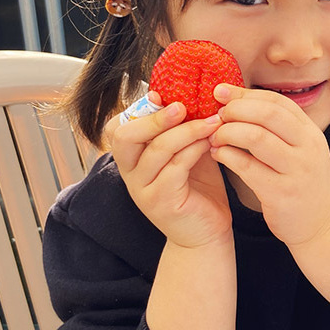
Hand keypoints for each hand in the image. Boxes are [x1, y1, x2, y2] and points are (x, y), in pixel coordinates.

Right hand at [107, 91, 231, 248]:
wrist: (207, 235)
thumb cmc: (198, 190)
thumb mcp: (187, 153)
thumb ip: (182, 130)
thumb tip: (193, 94)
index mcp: (132, 159)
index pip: (116, 127)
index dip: (137, 109)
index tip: (160, 96)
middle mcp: (130, 173)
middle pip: (125, 136)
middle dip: (155, 117)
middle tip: (183, 107)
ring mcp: (143, 189)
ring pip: (156, 149)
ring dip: (186, 131)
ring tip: (212, 121)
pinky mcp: (161, 202)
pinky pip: (175, 167)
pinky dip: (194, 150)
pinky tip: (211, 142)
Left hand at [208, 84, 329, 248]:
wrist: (324, 226)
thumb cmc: (304, 184)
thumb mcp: (301, 151)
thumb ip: (277, 129)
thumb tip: (238, 101)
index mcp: (310, 133)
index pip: (277, 102)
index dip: (246, 94)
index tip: (222, 92)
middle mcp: (307, 148)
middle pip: (268, 114)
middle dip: (237, 109)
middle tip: (218, 115)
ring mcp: (296, 171)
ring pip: (256, 138)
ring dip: (228, 133)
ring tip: (214, 137)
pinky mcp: (281, 193)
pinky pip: (248, 167)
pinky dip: (227, 157)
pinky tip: (218, 155)